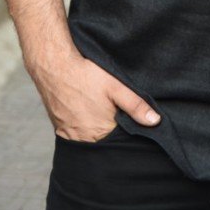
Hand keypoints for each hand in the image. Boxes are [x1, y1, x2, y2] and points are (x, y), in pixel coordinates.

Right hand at [29, 48, 160, 141]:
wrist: (54, 67)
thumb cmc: (86, 75)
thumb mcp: (116, 86)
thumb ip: (136, 105)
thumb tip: (155, 121)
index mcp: (101, 133)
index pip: (121, 142)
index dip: (128, 131)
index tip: (130, 120)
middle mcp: (84, 140)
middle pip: (105, 142)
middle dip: (114, 132)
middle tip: (114, 111)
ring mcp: (70, 136)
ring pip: (91, 139)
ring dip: (98, 130)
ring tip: (100, 111)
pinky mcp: (60, 130)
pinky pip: (77, 135)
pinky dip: (84, 127)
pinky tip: (87, 112)